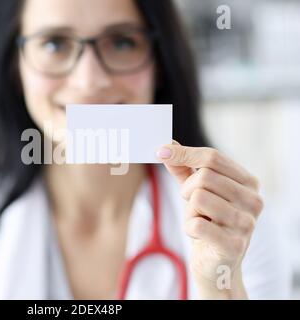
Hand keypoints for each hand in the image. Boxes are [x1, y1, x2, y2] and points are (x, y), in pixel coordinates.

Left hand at [156, 141, 263, 298]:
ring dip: (189, 211)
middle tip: (191, 204)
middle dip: (187, 189)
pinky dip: (189, 228)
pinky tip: (199, 235)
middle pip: (204, 176)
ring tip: (200, 220)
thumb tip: (167, 146)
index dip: (184, 153)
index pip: (213, 157)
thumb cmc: (208, 222)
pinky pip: (196, 224)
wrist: (216, 263)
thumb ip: (184, 168)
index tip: (161, 152)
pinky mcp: (234, 245)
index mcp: (248, 183)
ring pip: (198, 198)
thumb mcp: (196, 191)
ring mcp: (247, 224)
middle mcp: (253, 201)